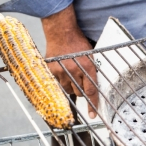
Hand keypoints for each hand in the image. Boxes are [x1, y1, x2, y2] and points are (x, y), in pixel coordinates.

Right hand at [41, 4, 98, 118]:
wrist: (61, 31)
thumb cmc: (78, 42)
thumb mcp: (91, 55)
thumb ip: (92, 71)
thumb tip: (94, 87)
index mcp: (87, 67)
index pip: (91, 91)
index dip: (93, 104)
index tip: (93, 115)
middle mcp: (75, 70)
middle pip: (80, 92)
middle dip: (82, 90)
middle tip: (80, 81)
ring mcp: (61, 71)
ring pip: (68, 89)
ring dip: (72, 86)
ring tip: (72, 75)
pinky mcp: (52, 70)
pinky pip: (58, 83)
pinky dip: (62, 81)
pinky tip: (63, 72)